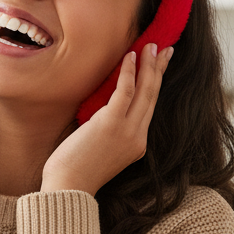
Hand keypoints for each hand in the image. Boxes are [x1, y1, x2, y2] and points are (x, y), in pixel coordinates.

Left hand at [40, 43, 172, 194]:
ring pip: (145, 91)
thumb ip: (109, 130)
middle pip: (153, 95)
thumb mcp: (101, 148)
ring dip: (149, 65)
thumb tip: (104, 109)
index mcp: (137, 144)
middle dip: (159, 69)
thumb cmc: (75, 170)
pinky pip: (125, 91)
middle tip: (165, 47)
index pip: (150, 107)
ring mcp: (127, 131)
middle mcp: (138, 136)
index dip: (156, 83)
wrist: (68, 188)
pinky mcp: (111, 124)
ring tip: (152, 45)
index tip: (161, 65)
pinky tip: (131, 56)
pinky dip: (129, 72)